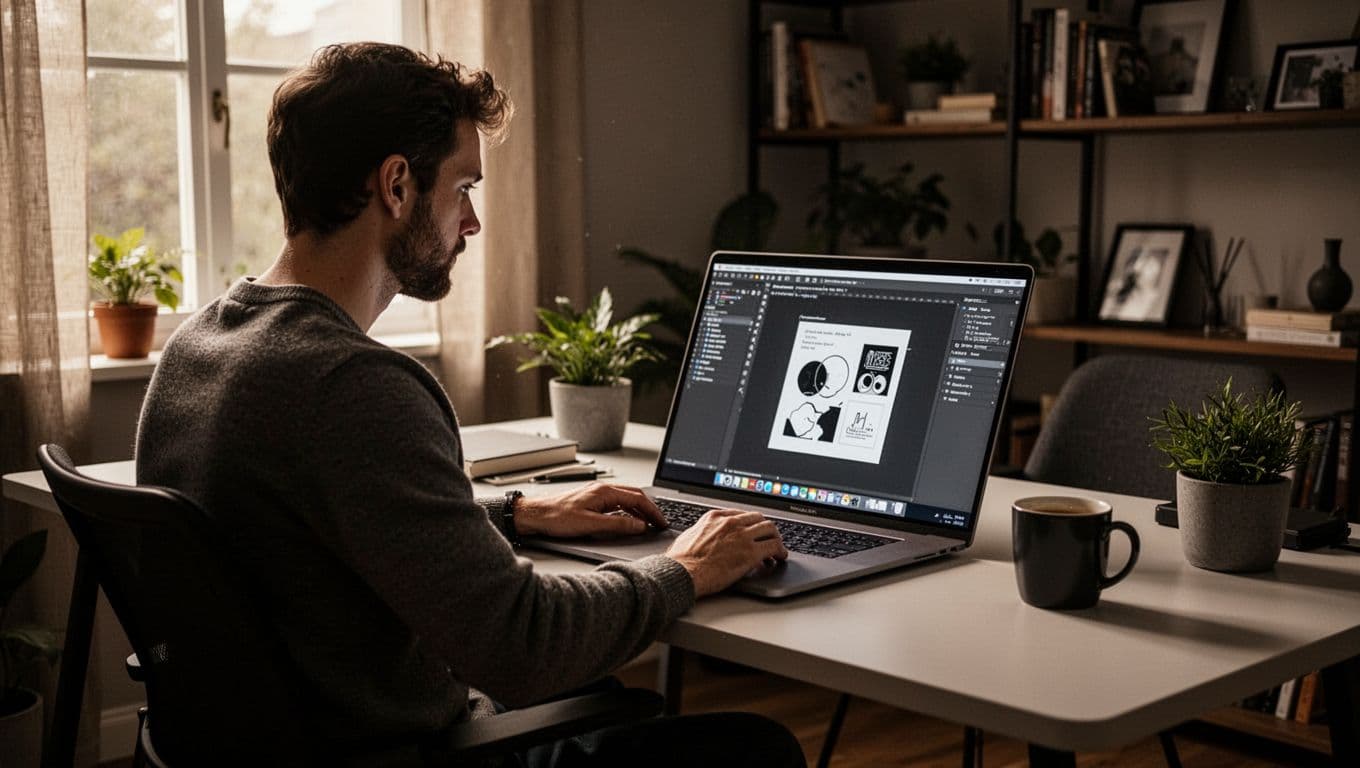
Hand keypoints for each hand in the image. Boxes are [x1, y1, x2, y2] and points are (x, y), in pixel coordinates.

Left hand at [513, 482, 666, 538]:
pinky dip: (628, 513)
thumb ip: (617, 525)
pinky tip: (629, 522)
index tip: (661, 523)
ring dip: (640, 511)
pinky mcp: (592, 502)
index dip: (653, 512)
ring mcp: (597, 495)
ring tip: (649, 524)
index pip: (638, 499)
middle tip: (660, 523)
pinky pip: (616, 505)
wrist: (535, 515)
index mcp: (604, 491)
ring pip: (626, 500)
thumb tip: (639, 526)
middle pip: (635, 497)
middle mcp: (602, 490)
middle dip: (650, 510)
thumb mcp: (590, 525)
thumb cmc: (556, 517)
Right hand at [664, 509, 788, 596]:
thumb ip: (702, 532)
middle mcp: (730, 522)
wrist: (682, 573)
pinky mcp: (750, 553)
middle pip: (758, 518)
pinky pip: (774, 547)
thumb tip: (704, 537)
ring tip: (777, 549)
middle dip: (765, 529)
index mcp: (715, 517)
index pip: (741, 514)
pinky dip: (780, 551)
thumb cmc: (680, 560)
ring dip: (776, 538)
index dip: (750, 524)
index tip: (753, 531)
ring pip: (770, 529)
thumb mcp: (689, 536)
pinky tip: (780, 557)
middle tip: (768, 539)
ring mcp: (742, 536)